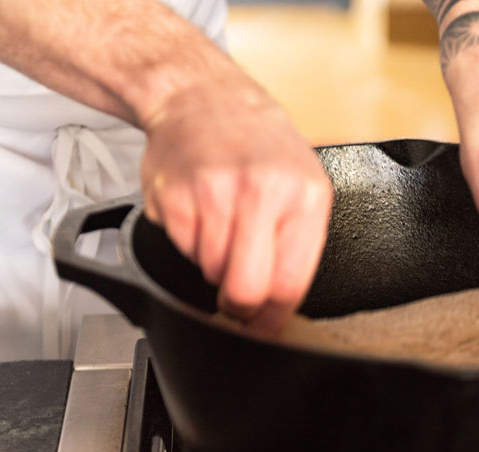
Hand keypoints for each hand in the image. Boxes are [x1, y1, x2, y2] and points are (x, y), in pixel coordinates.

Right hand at [140, 73, 332, 331]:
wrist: (202, 96)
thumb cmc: (260, 143)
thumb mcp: (305, 182)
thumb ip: (300, 242)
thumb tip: (283, 305)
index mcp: (303, 197)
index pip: (289, 286)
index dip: (273, 320)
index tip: (265, 328)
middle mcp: (260, 194)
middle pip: (245, 292)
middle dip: (239, 309)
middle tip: (238, 302)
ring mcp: (213, 195)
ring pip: (211, 273)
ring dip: (215, 265)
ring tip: (224, 226)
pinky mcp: (173, 198)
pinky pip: (183, 250)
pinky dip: (191, 242)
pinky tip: (202, 211)